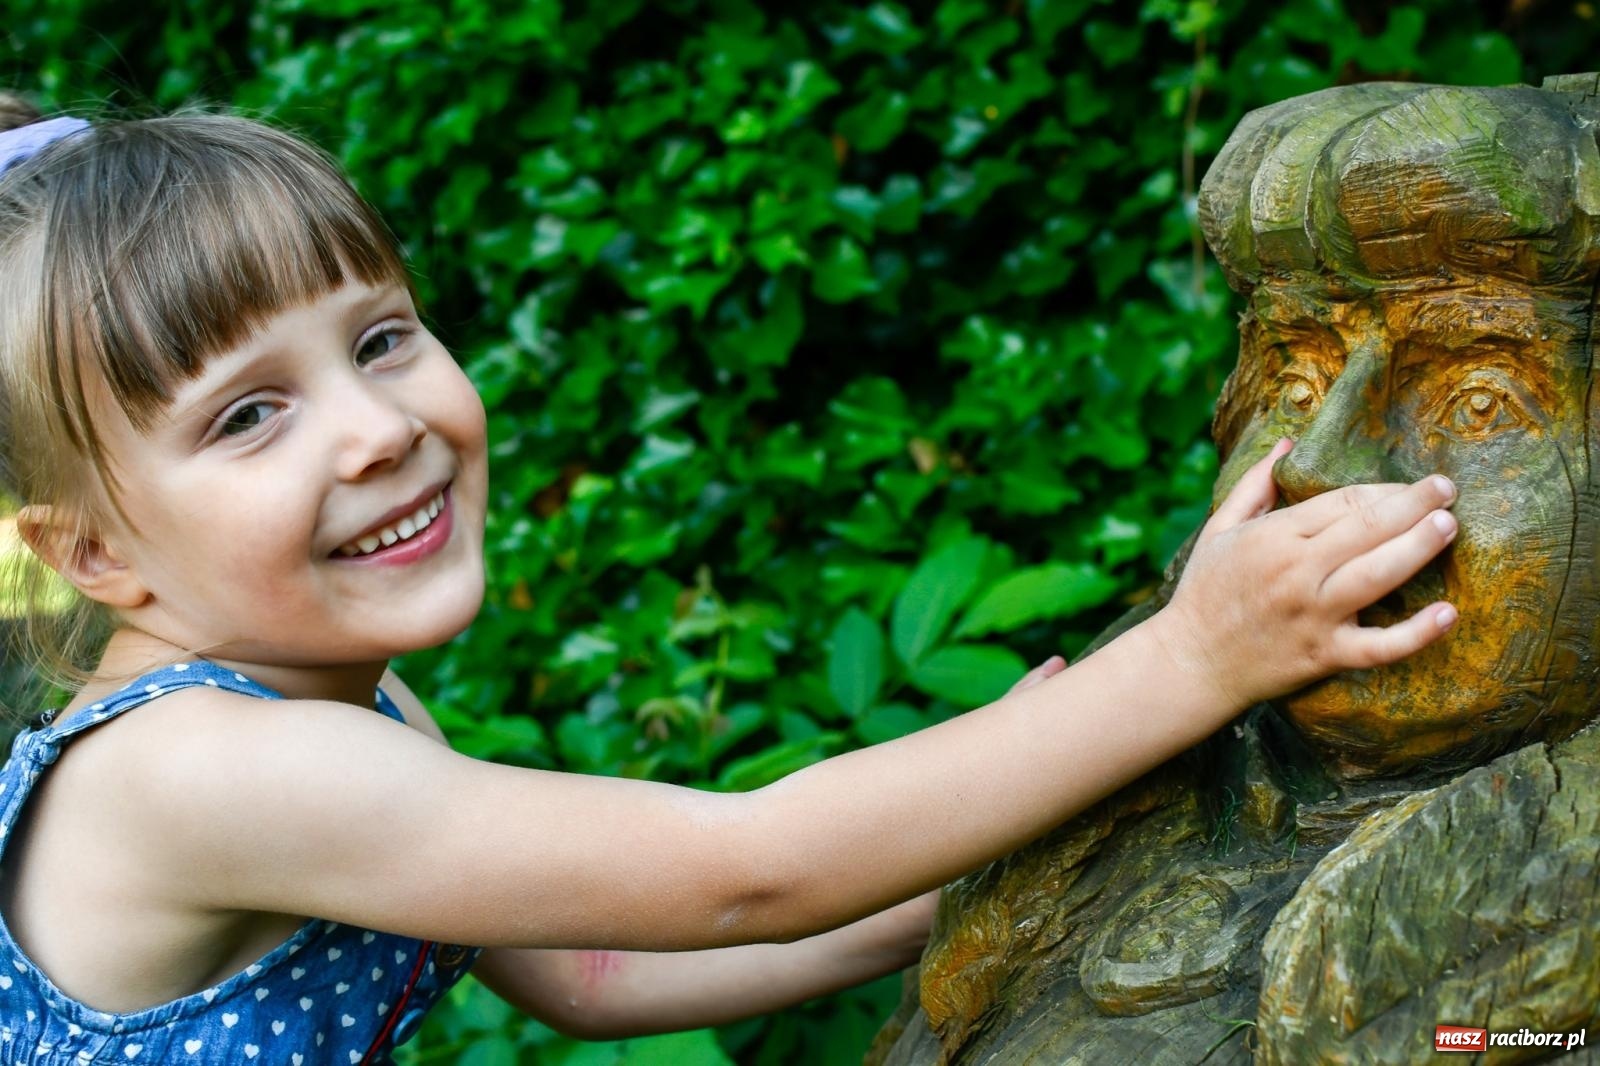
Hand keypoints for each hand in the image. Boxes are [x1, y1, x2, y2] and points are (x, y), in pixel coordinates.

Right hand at [1153, 439, 1457, 709]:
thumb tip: (1288, 443)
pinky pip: (1380, 646)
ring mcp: (1315, 614)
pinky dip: (1417, 632)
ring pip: (1379, 575)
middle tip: (1448, 490)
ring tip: (1449, 526)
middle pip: (1369, 529)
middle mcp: (1297, 572)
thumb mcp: (1219, 529)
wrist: (1191, 662)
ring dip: (1420, 547)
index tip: (1416, 484)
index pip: (1344, 502)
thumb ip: (1256, 484)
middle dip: (1415, 505)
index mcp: (1274, 537)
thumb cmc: (1204, 591)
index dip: (1386, 490)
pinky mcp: (1325, 654)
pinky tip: (1448, 613)